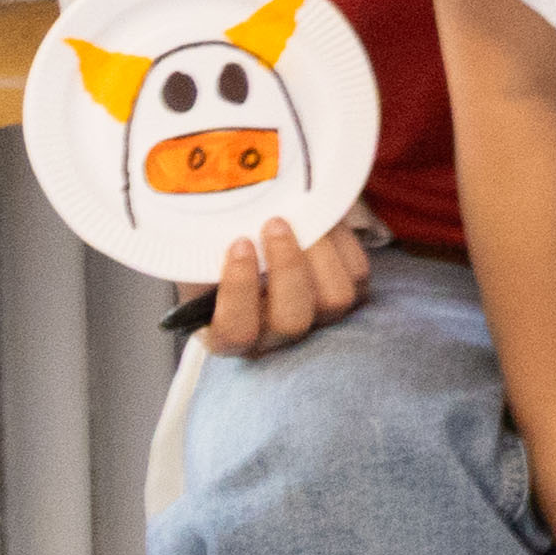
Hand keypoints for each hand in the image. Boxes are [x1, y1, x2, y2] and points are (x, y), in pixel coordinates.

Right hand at [196, 211, 376, 363]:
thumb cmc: (218, 246)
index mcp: (227, 334)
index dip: (239, 291)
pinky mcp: (349, 296)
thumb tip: (217, 231)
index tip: (239, 244)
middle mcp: (275, 337)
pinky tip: (320, 218)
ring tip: (301, 217)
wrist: (254, 229)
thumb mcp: (199, 252)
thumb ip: (203, 252)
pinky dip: (342, 242)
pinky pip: (356, 274)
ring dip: (319, 253)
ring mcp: (317, 320)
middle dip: (287, 267)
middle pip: (292, 321)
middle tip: (274, 224)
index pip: (236, 333)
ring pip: (334, 300)